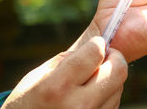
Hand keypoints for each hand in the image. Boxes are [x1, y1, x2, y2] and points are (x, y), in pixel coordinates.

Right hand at [2, 37, 126, 108]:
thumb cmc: (27, 104)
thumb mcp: (37, 77)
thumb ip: (68, 59)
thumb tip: (97, 46)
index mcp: (56, 88)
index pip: (95, 54)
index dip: (98, 44)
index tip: (96, 44)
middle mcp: (77, 106)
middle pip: (118, 71)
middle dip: (114, 58)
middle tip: (103, 57)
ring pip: (119, 87)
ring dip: (109, 78)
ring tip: (90, 81)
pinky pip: (114, 103)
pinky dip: (107, 94)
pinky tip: (91, 96)